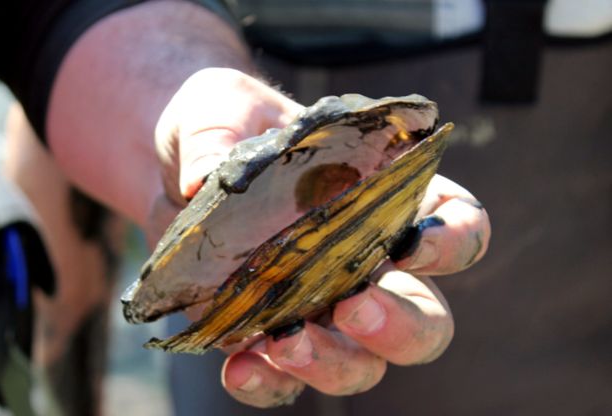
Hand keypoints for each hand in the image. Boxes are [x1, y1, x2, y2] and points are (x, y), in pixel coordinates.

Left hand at [150, 68, 490, 407]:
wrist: (166, 163)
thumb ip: (218, 134)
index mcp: (380, 195)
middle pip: (423, 315)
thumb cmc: (217, 124)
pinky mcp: (262, 334)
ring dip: (336, 362)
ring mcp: (316, 305)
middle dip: (402, 325)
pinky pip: (283, 379)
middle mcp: (363, 260)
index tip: (415, 244)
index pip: (454, 224)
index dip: (454, 242)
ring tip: (287, 342)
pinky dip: (268, 382)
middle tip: (355, 308)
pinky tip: (239, 368)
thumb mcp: (219, 107)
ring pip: (361, 361)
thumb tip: (205, 180)